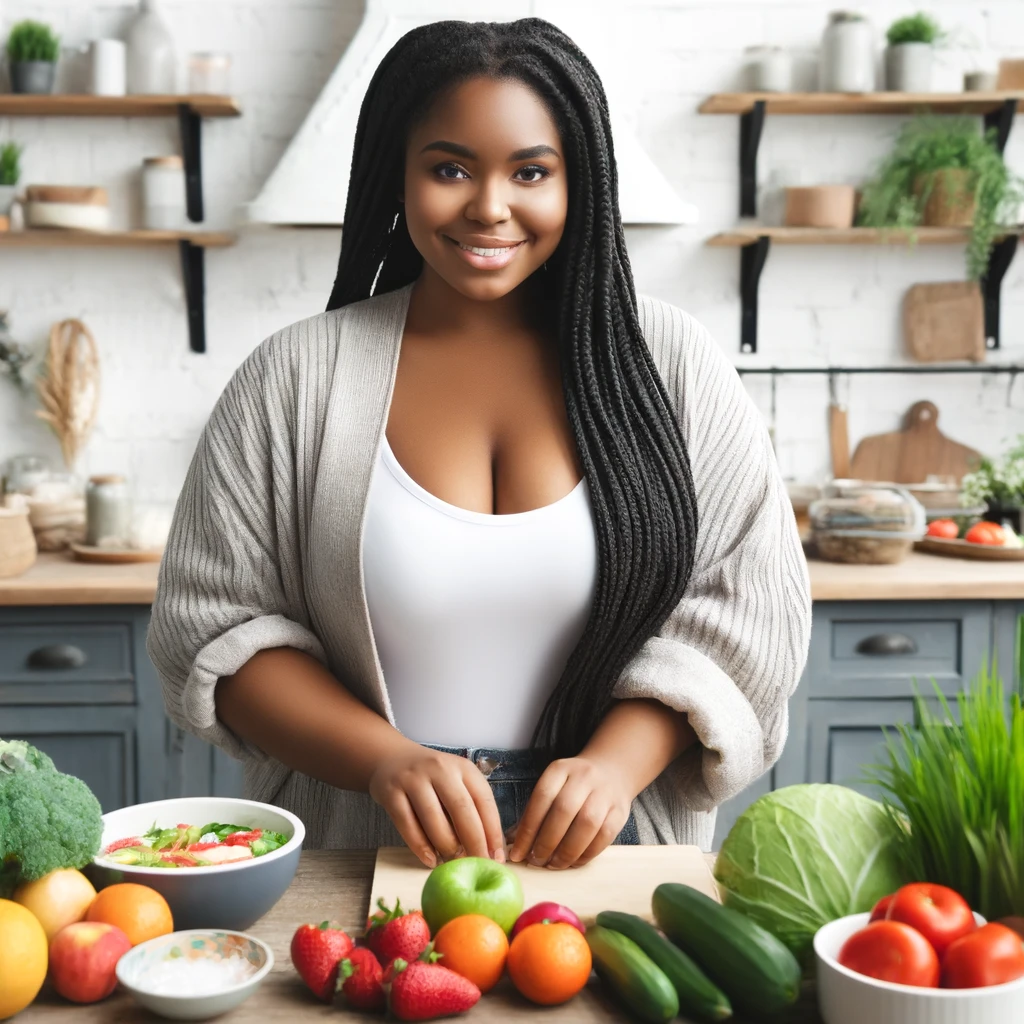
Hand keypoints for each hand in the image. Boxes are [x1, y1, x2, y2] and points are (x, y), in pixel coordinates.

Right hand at [368, 744, 505, 868]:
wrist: (392, 759)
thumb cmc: (432, 778)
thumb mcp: (456, 781)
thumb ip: (471, 807)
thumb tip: (488, 848)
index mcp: (462, 767)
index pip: (484, 799)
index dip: (493, 830)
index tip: (497, 856)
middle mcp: (439, 769)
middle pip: (461, 809)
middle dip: (473, 842)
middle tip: (478, 866)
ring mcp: (413, 779)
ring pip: (434, 819)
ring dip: (447, 847)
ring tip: (454, 865)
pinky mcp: (391, 792)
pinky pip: (408, 825)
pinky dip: (421, 847)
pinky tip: (431, 861)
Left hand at [507, 756, 632, 869]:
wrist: (612, 771)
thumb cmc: (573, 785)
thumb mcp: (552, 786)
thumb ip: (534, 812)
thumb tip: (512, 843)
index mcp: (560, 769)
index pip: (541, 798)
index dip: (527, 829)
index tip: (517, 853)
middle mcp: (584, 778)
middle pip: (563, 811)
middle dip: (546, 842)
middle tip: (535, 861)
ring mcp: (605, 793)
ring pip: (586, 825)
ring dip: (567, 851)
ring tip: (553, 864)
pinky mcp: (620, 811)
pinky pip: (604, 836)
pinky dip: (586, 854)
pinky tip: (573, 862)